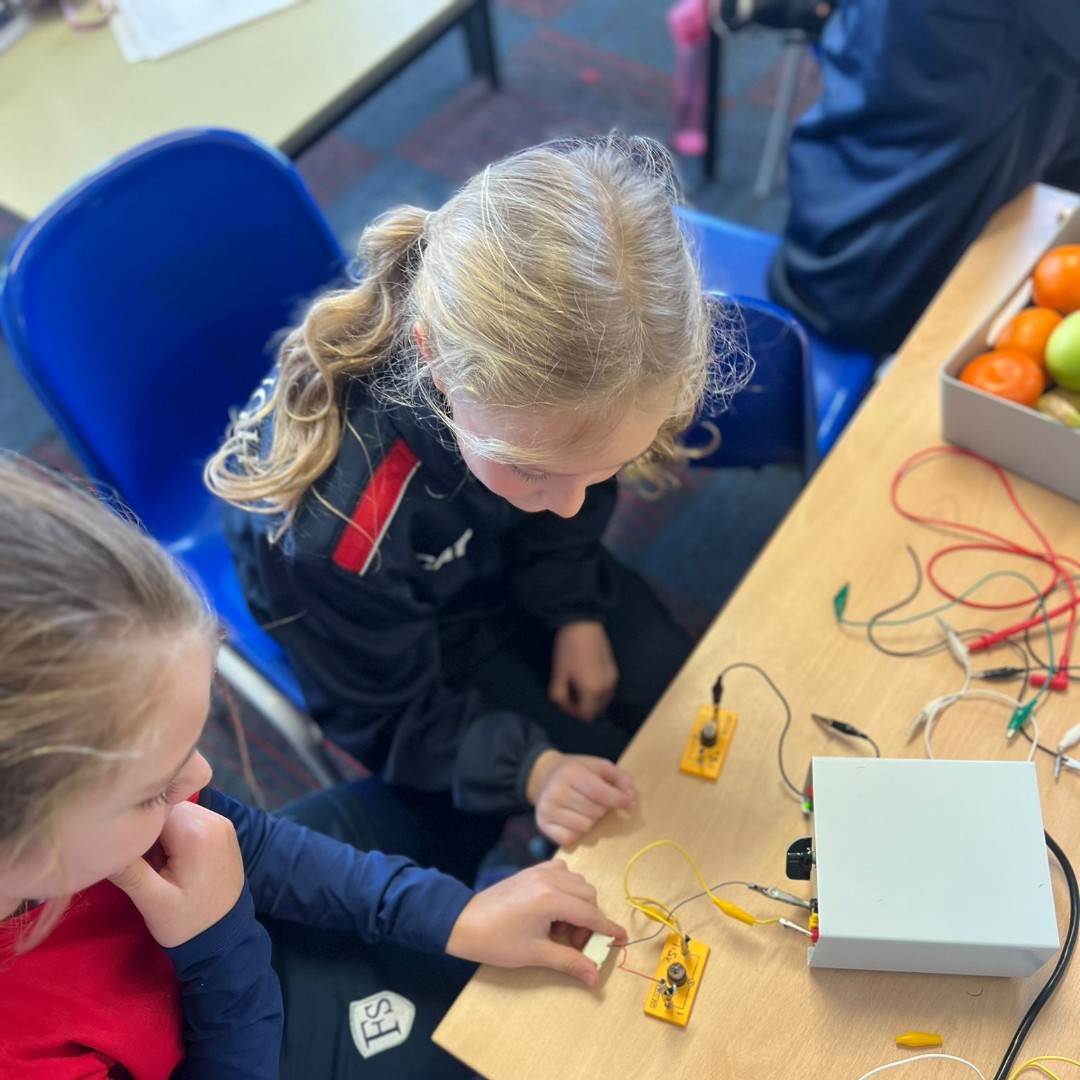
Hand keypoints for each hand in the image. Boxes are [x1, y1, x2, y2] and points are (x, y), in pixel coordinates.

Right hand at [108, 801, 244, 947]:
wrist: (225, 936)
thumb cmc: (187, 922)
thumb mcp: (153, 902)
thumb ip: (128, 872)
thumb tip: (98, 846)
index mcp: (196, 832)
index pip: (153, 808)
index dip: (135, 826)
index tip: (126, 849)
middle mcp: (213, 819)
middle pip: (166, 807)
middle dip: (149, 830)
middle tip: (143, 862)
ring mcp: (221, 823)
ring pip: (177, 812)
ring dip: (162, 832)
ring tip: (157, 864)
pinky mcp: (223, 830)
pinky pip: (191, 820)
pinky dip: (177, 834)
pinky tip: (172, 861)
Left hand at [445, 859, 626, 987]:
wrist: (465, 923)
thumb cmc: (498, 941)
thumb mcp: (536, 954)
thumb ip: (569, 961)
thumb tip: (595, 977)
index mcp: (551, 899)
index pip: (591, 914)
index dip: (608, 929)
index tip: (621, 940)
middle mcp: (550, 880)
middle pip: (588, 896)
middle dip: (589, 921)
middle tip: (573, 942)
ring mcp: (540, 872)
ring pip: (578, 883)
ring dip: (579, 905)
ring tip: (560, 928)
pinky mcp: (533, 870)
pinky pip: (563, 873)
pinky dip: (567, 889)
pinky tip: (554, 908)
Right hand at [526, 749, 635, 846]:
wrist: (544, 775)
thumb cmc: (576, 771)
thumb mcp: (598, 766)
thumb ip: (619, 778)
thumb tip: (630, 799)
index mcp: (571, 772)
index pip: (600, 793)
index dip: (619, 800)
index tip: (630, 804)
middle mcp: (556, 791)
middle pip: (595, 812)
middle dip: (602, 808)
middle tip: (595, 800)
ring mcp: (547, 809)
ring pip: (585, 827)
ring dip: (590, 820)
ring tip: (583, 808)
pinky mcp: (542, 825)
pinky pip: (570, 838)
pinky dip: (576, 832)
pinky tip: (572, 819)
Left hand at [549, 621, 617, 721]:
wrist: (583, 624)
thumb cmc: (568, 649)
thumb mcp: (558, 674)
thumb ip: (559, 695)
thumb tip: (564, 704)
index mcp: (593, 691)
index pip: (586, 716)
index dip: (572, 711)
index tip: (563, 698)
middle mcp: (607, 689)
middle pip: (596, 711)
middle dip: (582, 707)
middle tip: (569, 693)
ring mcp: (613, 680)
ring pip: (603, 702)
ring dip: (590, 700)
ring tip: (578, 685)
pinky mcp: (615, 672)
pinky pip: (607, 691)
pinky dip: (597, 692)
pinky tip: (588, 679)